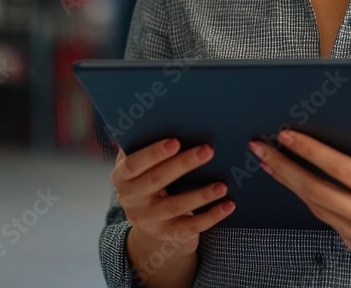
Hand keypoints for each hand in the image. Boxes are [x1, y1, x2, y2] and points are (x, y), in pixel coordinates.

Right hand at [112, 138, 236, 257]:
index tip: (176, 141)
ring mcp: (148, 220)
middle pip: (157, 180)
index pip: (134, 164)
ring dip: (201, 194)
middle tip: (208, 150)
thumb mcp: (142, 164)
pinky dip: (211, 216)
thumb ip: (148, 144)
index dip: (153, 153)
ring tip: (223, 184)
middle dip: (183, 164)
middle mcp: (130, 199)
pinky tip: (228, 205)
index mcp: (122, 176)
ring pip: (176, 206)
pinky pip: (190, 227)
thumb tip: (172, 117)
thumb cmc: (150, 177)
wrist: (150, 219)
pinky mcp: (166, 234)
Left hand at [248, 105, 350, 275]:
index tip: (287, 135)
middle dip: (284, 167)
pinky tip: (294, 183)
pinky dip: (309, 200)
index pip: (341, 169)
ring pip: (315, 207)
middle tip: (259, 148)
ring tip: (268, 162)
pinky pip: (326, 220)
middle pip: (316, 190)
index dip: (311, 151)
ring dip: (289, 183)